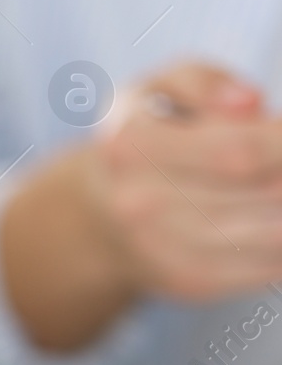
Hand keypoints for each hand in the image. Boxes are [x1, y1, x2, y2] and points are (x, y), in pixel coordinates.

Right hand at [1, 61, 281, 349]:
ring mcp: (163, 249)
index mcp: (131, 146)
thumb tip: (248, 104)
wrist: (101, 216)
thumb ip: (202, 82)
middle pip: (267, 191)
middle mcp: (139, 203)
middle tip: (280, 164)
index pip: (241, 149)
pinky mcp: (190, 282)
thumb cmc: (147, 138)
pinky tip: (271, 217)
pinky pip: (269, 266)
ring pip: (276, 233)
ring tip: (273, 186)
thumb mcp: (158, 90)